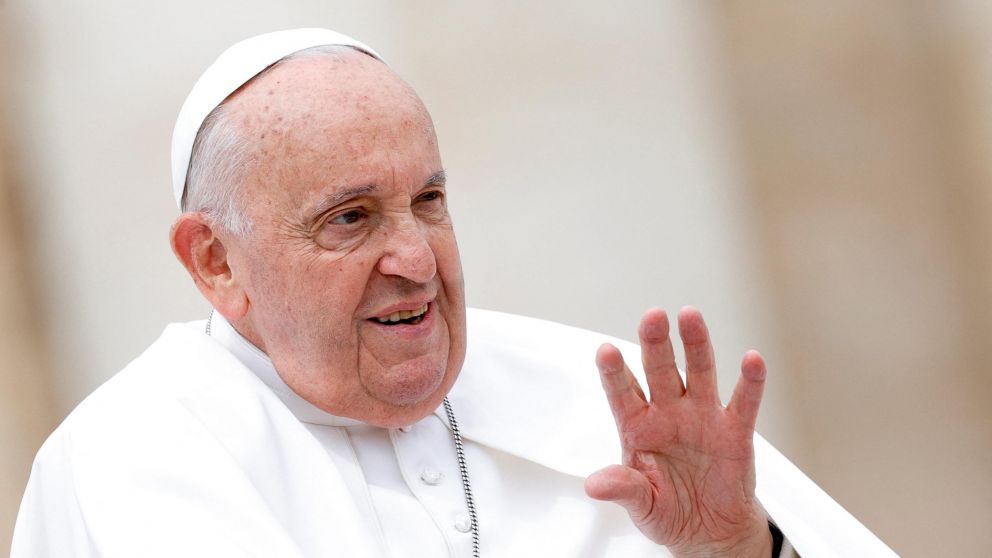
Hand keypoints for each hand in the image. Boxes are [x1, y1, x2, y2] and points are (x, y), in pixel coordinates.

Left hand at [584, 307, 771, 556]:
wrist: (710, 531)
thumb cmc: (668, 511)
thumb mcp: (641, 506)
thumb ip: (623, 489)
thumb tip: (594, 485)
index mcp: (638, 427)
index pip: (622, 392)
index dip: (613, 372)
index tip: (604, 351)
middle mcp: (668, 413)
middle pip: (660, 370)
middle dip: (655, 343)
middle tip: (652, 316)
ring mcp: (702, 417)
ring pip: (698, 372)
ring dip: (696, 344)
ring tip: (690, 316)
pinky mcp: (735, 431)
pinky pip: (743, 402)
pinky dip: (750, 381)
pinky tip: (752, 359)